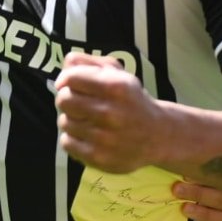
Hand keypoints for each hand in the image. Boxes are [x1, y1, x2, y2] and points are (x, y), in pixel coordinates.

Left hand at [54, 51, 162, 172]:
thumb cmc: (131, 100)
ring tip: (85, 120)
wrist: (158, 136)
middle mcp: (110, 113)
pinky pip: (66, 143)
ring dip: (70, 119)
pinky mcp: (99, 157)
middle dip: (66, 99)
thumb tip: (64, 68)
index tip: (68, 84)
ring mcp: (104, 138)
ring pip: (64, 122)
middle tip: (76, 103)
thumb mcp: (117, 74)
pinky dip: (72, 138)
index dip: (65, 79)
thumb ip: (89, 63)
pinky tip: (86, 135)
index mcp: (116, 87)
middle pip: (63, 100)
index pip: (71, 78)